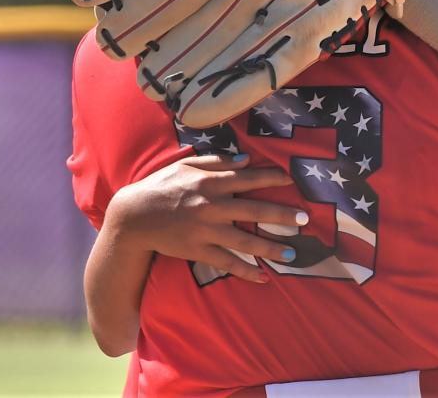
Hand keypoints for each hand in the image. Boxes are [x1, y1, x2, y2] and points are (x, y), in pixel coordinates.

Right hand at [107, 154, 307, 282]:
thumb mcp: (186, 165)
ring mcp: (206, 230)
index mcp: (210, 182)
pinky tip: (264, 277)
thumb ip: (217, 161)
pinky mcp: (198, 250)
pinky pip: (227, 262)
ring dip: (271, 247)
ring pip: (246, 240)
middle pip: (255, 210)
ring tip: (293, 253)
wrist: (132, 217)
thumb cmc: (160, 186)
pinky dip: (247, 271)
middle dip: (282, 215)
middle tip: (304, 219)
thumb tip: (245, 160)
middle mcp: (212, 205)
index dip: (272, 178)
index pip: (249, 178)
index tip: (292, 180)